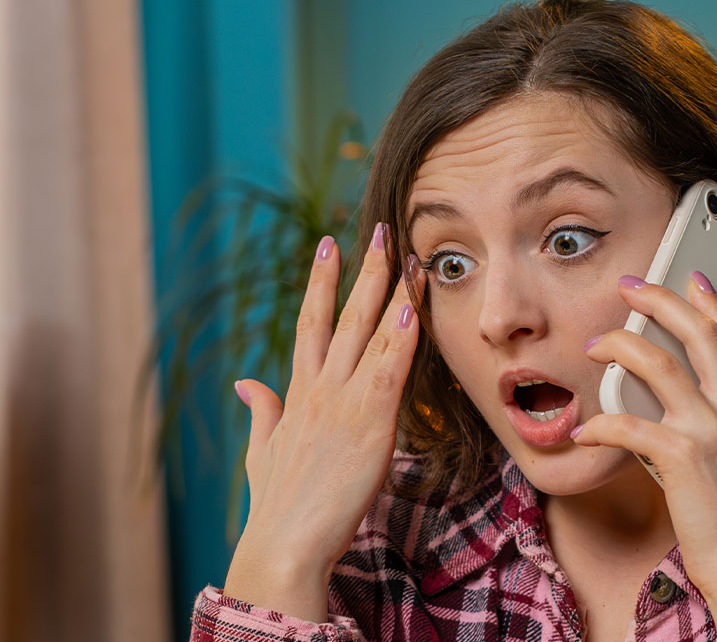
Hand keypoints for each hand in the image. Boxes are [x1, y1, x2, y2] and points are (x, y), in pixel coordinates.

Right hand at [224, 222, 425, 621]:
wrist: (285, 543)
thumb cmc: (278, 505)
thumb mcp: (263, 451)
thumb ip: (262, 412)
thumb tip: (246, 382)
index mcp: (298, 392)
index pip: (311, 323)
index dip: (322, 282)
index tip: (328, 245)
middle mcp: (319, 387)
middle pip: (342, 314)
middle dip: (362, 269)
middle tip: (378, 229)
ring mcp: (343, 401)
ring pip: (370, 332)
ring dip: (392, 291)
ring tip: (408, 254)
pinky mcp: (369, 421)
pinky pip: (390, 369)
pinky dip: (403, 337)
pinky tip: (413, 307)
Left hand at [573, 272, 716, 637]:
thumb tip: (683, 385)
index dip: (706, 301)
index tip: (687, 277)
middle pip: (696, 331)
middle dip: (658, 298)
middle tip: (629, 287)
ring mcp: (714, 429)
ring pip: (657, 361)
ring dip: (618, 347)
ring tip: (595, 348)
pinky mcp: (682, 455)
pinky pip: (626, 422)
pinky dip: (599, 424)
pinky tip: (586, 431)